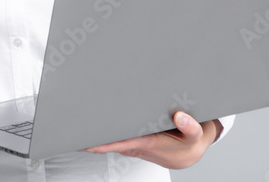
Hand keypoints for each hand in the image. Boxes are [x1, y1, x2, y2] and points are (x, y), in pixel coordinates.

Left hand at [81, 112, 217, 169]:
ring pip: (111, 138)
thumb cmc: (189, 142)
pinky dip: (103, 131)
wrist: (191, 152)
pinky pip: (115, 135)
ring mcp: (134, 142)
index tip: (87, 141)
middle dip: (92, 136)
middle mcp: (137, 144)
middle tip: (72, 127)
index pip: (121, 143)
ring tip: (75, 122)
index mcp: (149, 143)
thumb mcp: (196, 136)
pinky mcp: (134, 138)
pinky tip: (92, 123)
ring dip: (95, 132)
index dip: (103, 143)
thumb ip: (191, 128)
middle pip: (110, 141)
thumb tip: (180, 117)